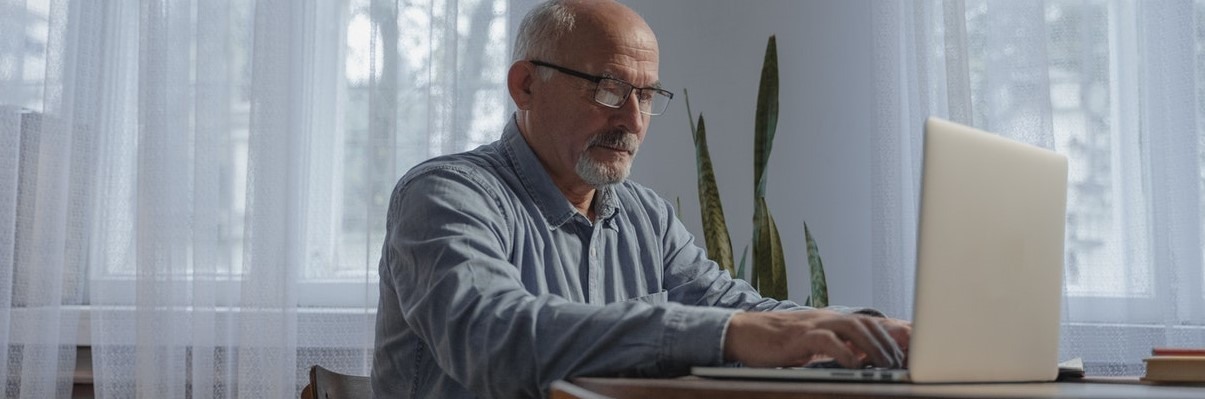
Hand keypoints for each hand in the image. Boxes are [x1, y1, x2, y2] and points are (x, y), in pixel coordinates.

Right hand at [723, 310, 905, 368]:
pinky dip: (844, 353)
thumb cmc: (773, 341)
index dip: (891, 331)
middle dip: (888, 340)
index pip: (866, 321)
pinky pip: (827, 341)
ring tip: (884, 363)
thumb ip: (833, 347)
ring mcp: (812, 325)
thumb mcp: (809, 344)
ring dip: (872, 346)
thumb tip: (859, 357)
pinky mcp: (799, 336)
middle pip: (866, 322)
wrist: (741, 332)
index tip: (911, 344)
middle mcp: (824, 318)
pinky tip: (853, 365)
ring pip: (852, 327)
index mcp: (828, 321)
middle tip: (900, 360)